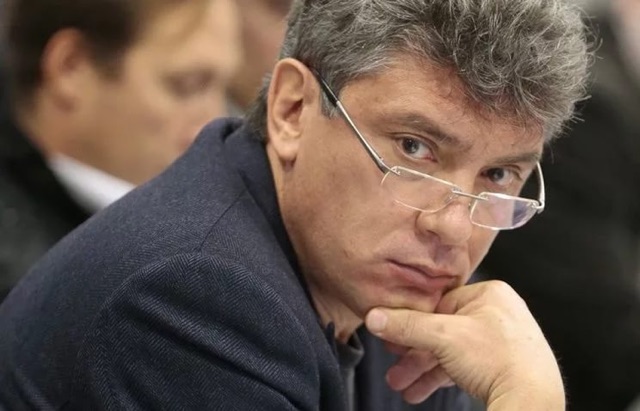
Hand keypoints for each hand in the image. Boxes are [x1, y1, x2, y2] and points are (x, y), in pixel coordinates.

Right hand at [365, 280, 564, 409]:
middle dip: (414, 353)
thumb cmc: (502, 361)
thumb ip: (407, 326)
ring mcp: (501, 340)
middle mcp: (497, 313)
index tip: (393, 335)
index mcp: (490, 294)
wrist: (532, 402)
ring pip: (450, 351)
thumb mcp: (444, 337)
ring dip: (422, 369)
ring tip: (403, 385)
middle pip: (442, 330)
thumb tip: (376, 317)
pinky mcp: (502, 364)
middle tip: (395, 366)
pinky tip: (421, 390)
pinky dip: (441, 377)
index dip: (413, 322)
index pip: (439, 303)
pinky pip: (463, 366)